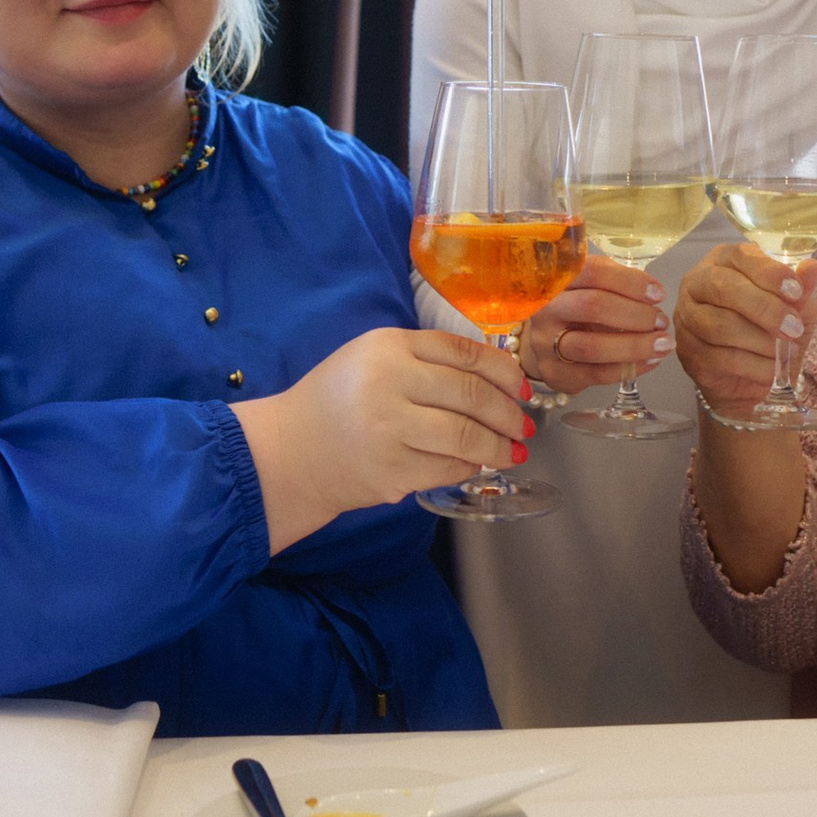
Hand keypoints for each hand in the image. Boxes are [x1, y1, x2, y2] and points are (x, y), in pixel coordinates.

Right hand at [232, 327, 535, 551]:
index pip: (463, 352)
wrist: (290, 450)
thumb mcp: (374, 358)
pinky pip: (448, 468)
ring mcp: (389, 429)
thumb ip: (426, 359)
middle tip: (526, 425)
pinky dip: (470, 467)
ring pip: (466, 436)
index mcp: (389, 346)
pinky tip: (477, 465)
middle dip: (509, 413)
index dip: (503, 371)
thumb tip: (497, 378)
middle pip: (471, 395)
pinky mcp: (391, 470)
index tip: (523, 387)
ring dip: (499, 446)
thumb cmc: (338, 400)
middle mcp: (390, 382)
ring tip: (514, 451)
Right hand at [519, 254, 670, 396]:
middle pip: (592, 306)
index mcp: (557, 278)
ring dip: (635, 345)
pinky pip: (597, 373)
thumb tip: (652, 292)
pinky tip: (650, 361)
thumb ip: (615, 280)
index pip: (593, 272)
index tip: (657, 294)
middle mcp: (545, 308)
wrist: (545, 339)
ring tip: (663, 344)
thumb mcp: (589, 283)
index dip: (630, 282)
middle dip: (636, 314)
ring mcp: (545, 343)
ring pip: (592, 346)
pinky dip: (630, 367)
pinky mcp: (554, 372)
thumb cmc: (576, 305)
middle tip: (661, 321)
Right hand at [673, 243, 816, 419]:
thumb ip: (801, 288)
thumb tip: (811, 267)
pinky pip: (720, 357)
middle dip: (765, 309)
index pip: (740, 256)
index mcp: (724, 260)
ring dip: (760, 342)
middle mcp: (697, 283)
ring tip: (784, 352)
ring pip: (721, 325)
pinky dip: (754, 366)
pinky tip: (771, 370)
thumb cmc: (772, 329)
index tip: (797, 291)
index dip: (769, 273)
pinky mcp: (687, 351)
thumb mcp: (795, 307)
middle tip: (794, 328)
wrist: (755, 376)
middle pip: (724, 288)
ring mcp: (686, 317)